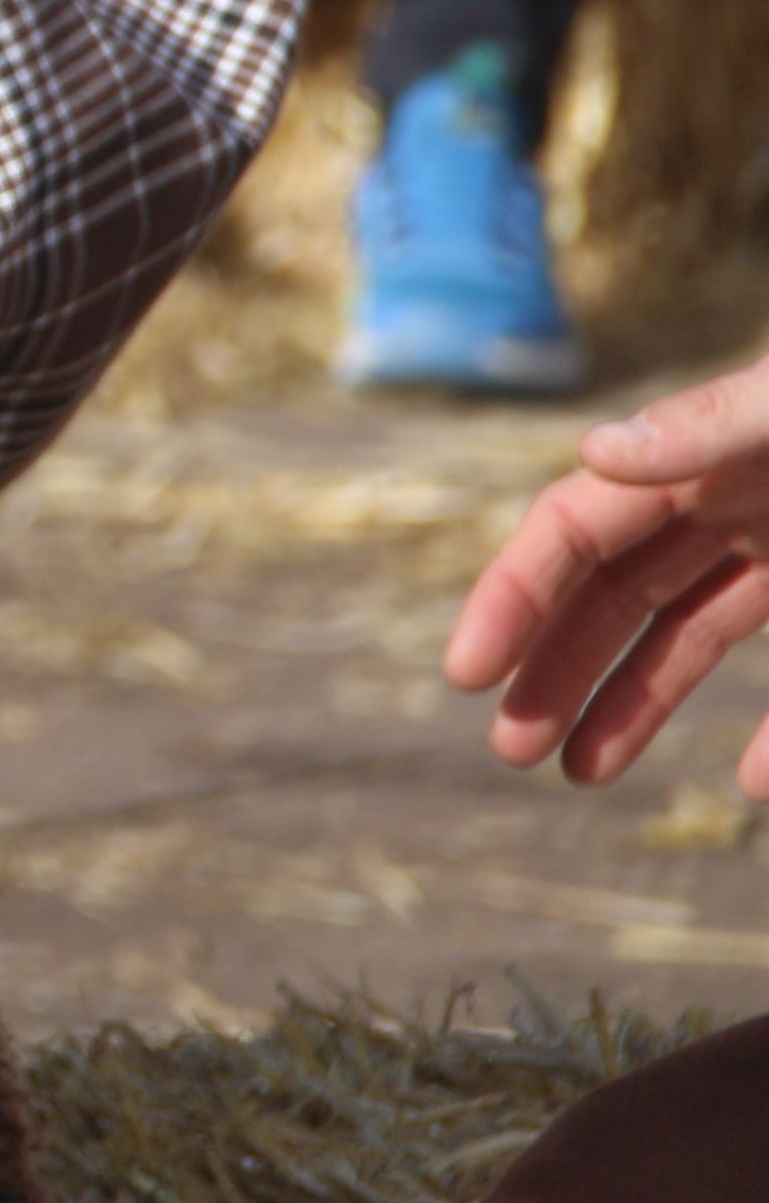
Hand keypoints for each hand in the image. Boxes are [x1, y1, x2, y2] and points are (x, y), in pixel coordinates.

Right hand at [450, 358, 768, 796]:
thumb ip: (716, 425)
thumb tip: (596, 453)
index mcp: (705, 453)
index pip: (576, 529)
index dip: (515, 596)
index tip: (470, 674)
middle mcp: (733, 496)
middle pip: (614, 585)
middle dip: (555, 664)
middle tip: (505, 748)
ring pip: (686, 627)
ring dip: (629, 699)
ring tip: (577, 774)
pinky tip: (746, 786)